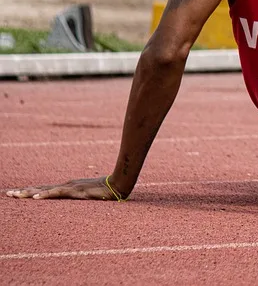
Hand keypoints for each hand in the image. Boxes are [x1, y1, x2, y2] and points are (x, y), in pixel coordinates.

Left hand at [6, 176, 122, 200]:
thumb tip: (77, 201)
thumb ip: (81, 197)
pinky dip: (46, 194)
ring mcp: (70, 187)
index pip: (45, 189)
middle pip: (41, 188)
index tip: (18, 193)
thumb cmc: (105, 191)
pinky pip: (57, 193)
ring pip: (46, 189)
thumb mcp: (89, 195)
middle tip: (9, 194)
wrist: (118, 184)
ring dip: (30, 193)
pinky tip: (36, 198)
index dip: (32, 191)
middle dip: (24, 191)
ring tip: (16, 195)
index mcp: (68, 187)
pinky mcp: (75, 191)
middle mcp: (66, 185)